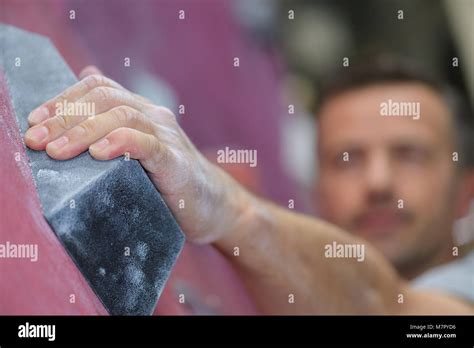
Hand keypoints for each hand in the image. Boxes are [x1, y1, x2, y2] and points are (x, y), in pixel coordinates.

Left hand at [24, 67, 247, 243]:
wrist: (215, 207)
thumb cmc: (171, 184)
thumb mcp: (140, 153)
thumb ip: (115, 125)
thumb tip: (87, 80)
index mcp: (141, 112)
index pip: (99, 88)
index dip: (64, 99)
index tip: (35, 122)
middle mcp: (154, 117)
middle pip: (105, 99)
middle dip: (64, 117)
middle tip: (35, 141)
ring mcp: (168, 137)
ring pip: (123, 116)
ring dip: (83, 130)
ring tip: (56, 151)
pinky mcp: (177, 162)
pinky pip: (148, 144)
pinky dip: (121, 142)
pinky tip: (99, 152)